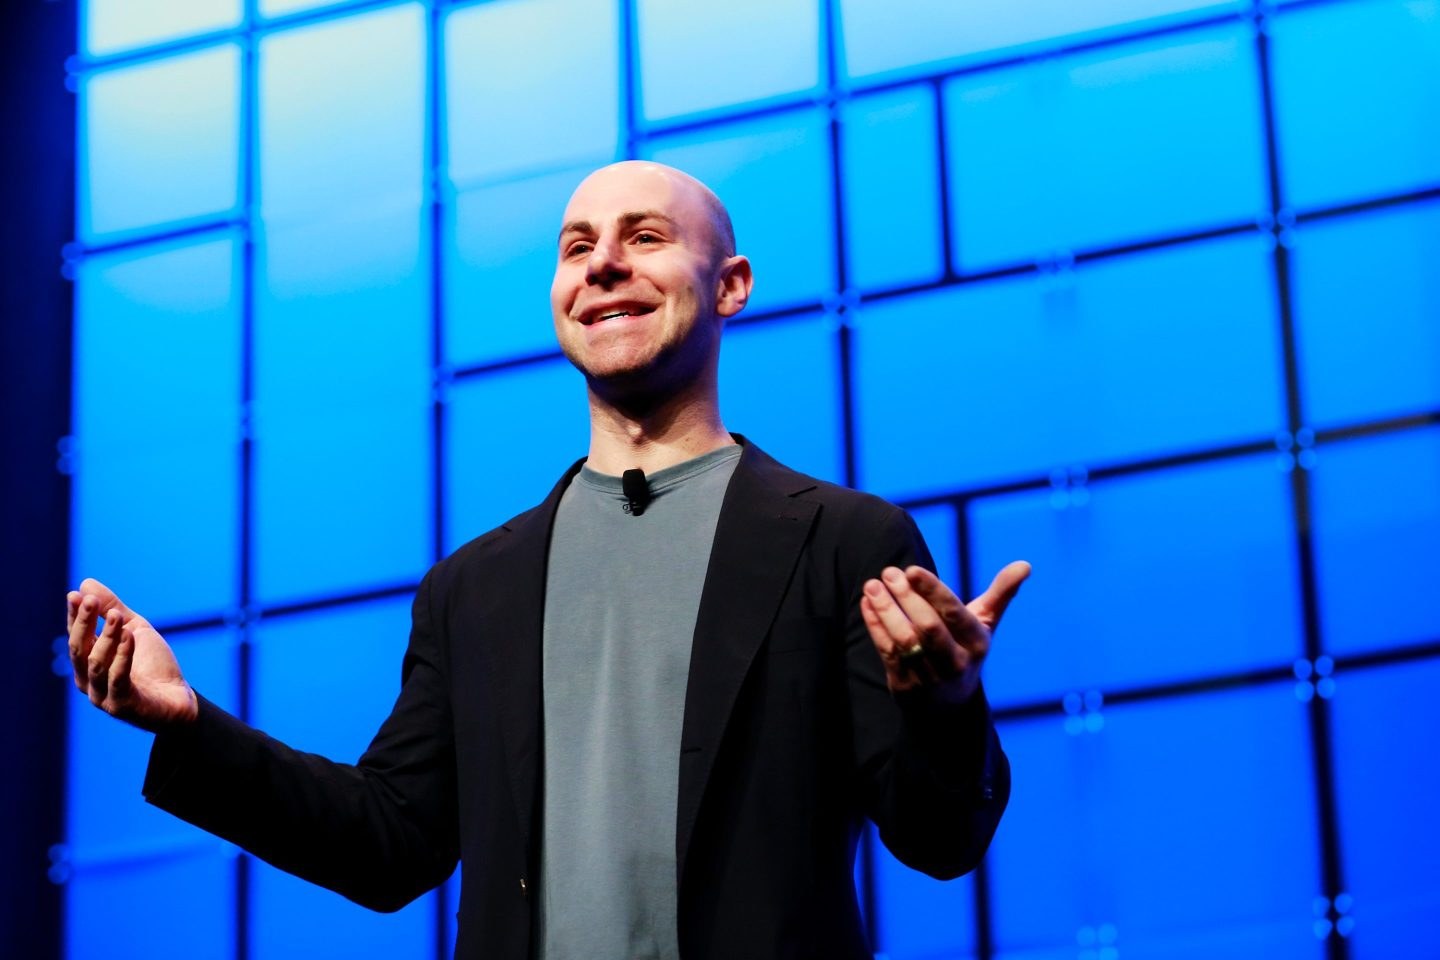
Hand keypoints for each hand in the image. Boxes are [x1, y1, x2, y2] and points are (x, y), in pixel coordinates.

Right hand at [66, 578, 198, 730]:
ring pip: (96, 663)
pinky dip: (123, 655)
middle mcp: (89, 680)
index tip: (76, 595)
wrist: (178, 700)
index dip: (75, 616)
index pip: (76, 636)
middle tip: (91, 601)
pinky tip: (130, 636)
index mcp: (88, 662)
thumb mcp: (134, 630)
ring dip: (106, 637)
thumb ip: (112, 610)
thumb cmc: (153, 665)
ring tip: (118, 617)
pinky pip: (118, 678)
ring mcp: (102, 695)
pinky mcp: (121, 705)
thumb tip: (85, 584)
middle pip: (79, 649)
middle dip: (84, 623)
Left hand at [860, 561, 1030, 702]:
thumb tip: (1025, 564)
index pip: (954, 614)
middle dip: (905, 597)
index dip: (932, 591)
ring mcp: (929, 676)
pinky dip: (874, 626)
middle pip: (927, 627)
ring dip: (885, 610)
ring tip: (872, 585)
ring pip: (904, 640)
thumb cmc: (965, 650)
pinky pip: (887, 652)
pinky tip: (867, 604)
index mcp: (977, 644)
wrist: (948, 705)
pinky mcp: (905, 686)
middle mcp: (955, 662)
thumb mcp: (984, 625)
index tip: (911, 570)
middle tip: (889, 572)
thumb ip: (1000, 594)